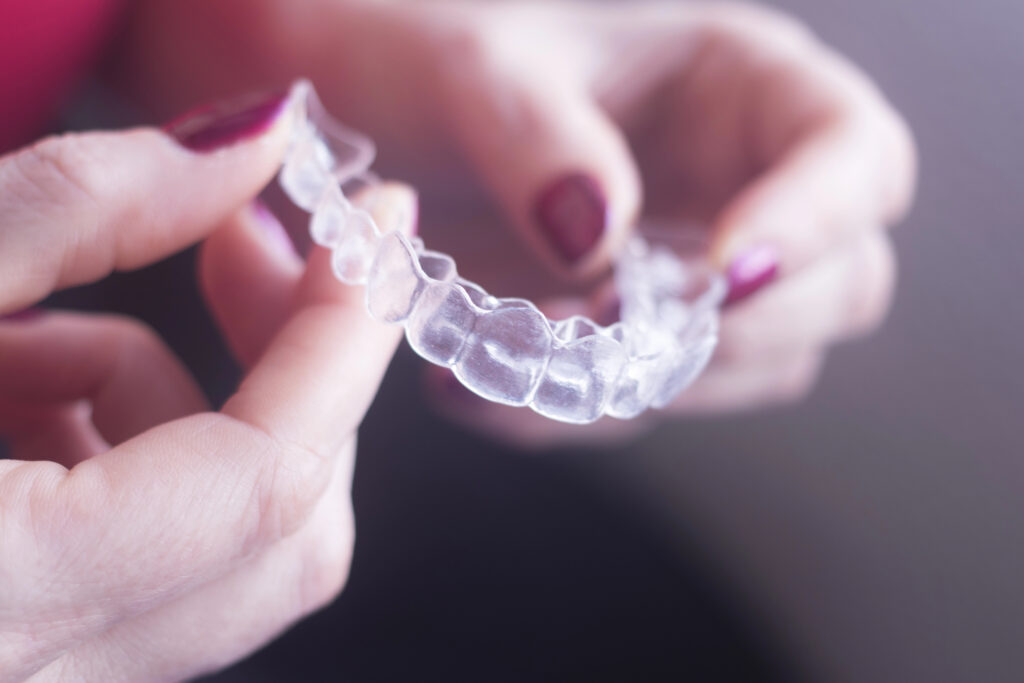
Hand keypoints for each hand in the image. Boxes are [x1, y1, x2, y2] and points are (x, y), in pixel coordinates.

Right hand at [0, 91, 416, 680]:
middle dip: (285, 372)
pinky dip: (118, 462)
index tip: (376, 233)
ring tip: (31, 329)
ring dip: (169, 410)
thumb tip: (250, 145)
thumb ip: (86, 204)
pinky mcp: (40, 652)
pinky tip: (14, 397)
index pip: (268, 476)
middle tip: (245, 249)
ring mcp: (47, 680)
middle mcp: (41, 676)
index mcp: (4, 595)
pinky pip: (149, 565)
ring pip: (223, 548)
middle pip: (284, 531)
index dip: (340, 337)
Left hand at [119, 1, 915, 444]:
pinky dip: (573, 412)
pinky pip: (645, 396)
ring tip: (519, 362)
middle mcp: (738, 182)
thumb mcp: (475, 70)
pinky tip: (478, 388)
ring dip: (649, 386)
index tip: (724, 274)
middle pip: (834, 287)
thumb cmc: (434, 52)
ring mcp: (691, 264)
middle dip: (733, 333)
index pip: (855, 156)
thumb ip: (538, 137)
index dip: (818, 222)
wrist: (375, 109)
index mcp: (739, 86)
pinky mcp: (634, 327)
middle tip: (607, 333)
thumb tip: (596, 238)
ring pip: (748, 366)